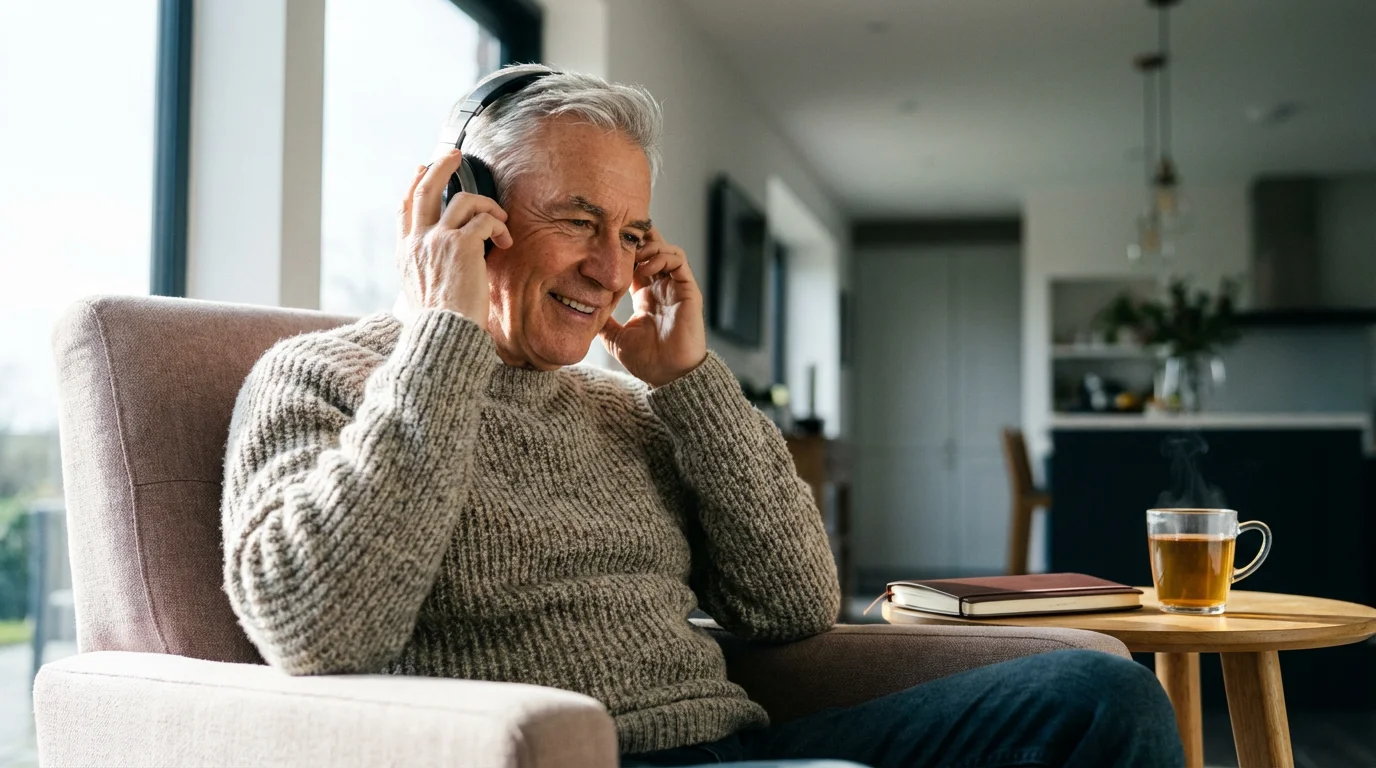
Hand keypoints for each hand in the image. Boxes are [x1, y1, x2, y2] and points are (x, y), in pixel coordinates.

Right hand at [394, 149, 512, 330]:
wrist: (445, 336)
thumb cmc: (441, 325)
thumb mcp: (422, 294)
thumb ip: (427, 272)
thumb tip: (439, 267)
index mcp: (405, 254)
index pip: (405, 208)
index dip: (414, 184)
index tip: (423, 169)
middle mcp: (417, 242)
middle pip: (425, 188)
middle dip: (441, 165)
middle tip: (456, 155)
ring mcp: (437, 240)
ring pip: (464, 200)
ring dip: (488, 205)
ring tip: (501, 222)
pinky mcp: (461, 244)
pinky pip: (485, 219)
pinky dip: (499, 225)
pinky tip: (505, 241)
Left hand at [598, 228, 707, 386]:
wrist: (669, 376)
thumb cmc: (647, 361)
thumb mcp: (615, 338)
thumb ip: (602, 322)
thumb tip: (580, 311)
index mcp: (646, 296)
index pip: (637, 263)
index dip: (625, 252)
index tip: (606, 248)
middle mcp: (662, 288)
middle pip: (654, 250)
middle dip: (638, 241)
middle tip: (620, 240)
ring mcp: (676, 288)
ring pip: (667, 250)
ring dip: (649, 248)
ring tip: (634, 257)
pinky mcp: (688, 290)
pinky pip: (678, 260)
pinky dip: (662, 256)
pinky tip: (645, 267)